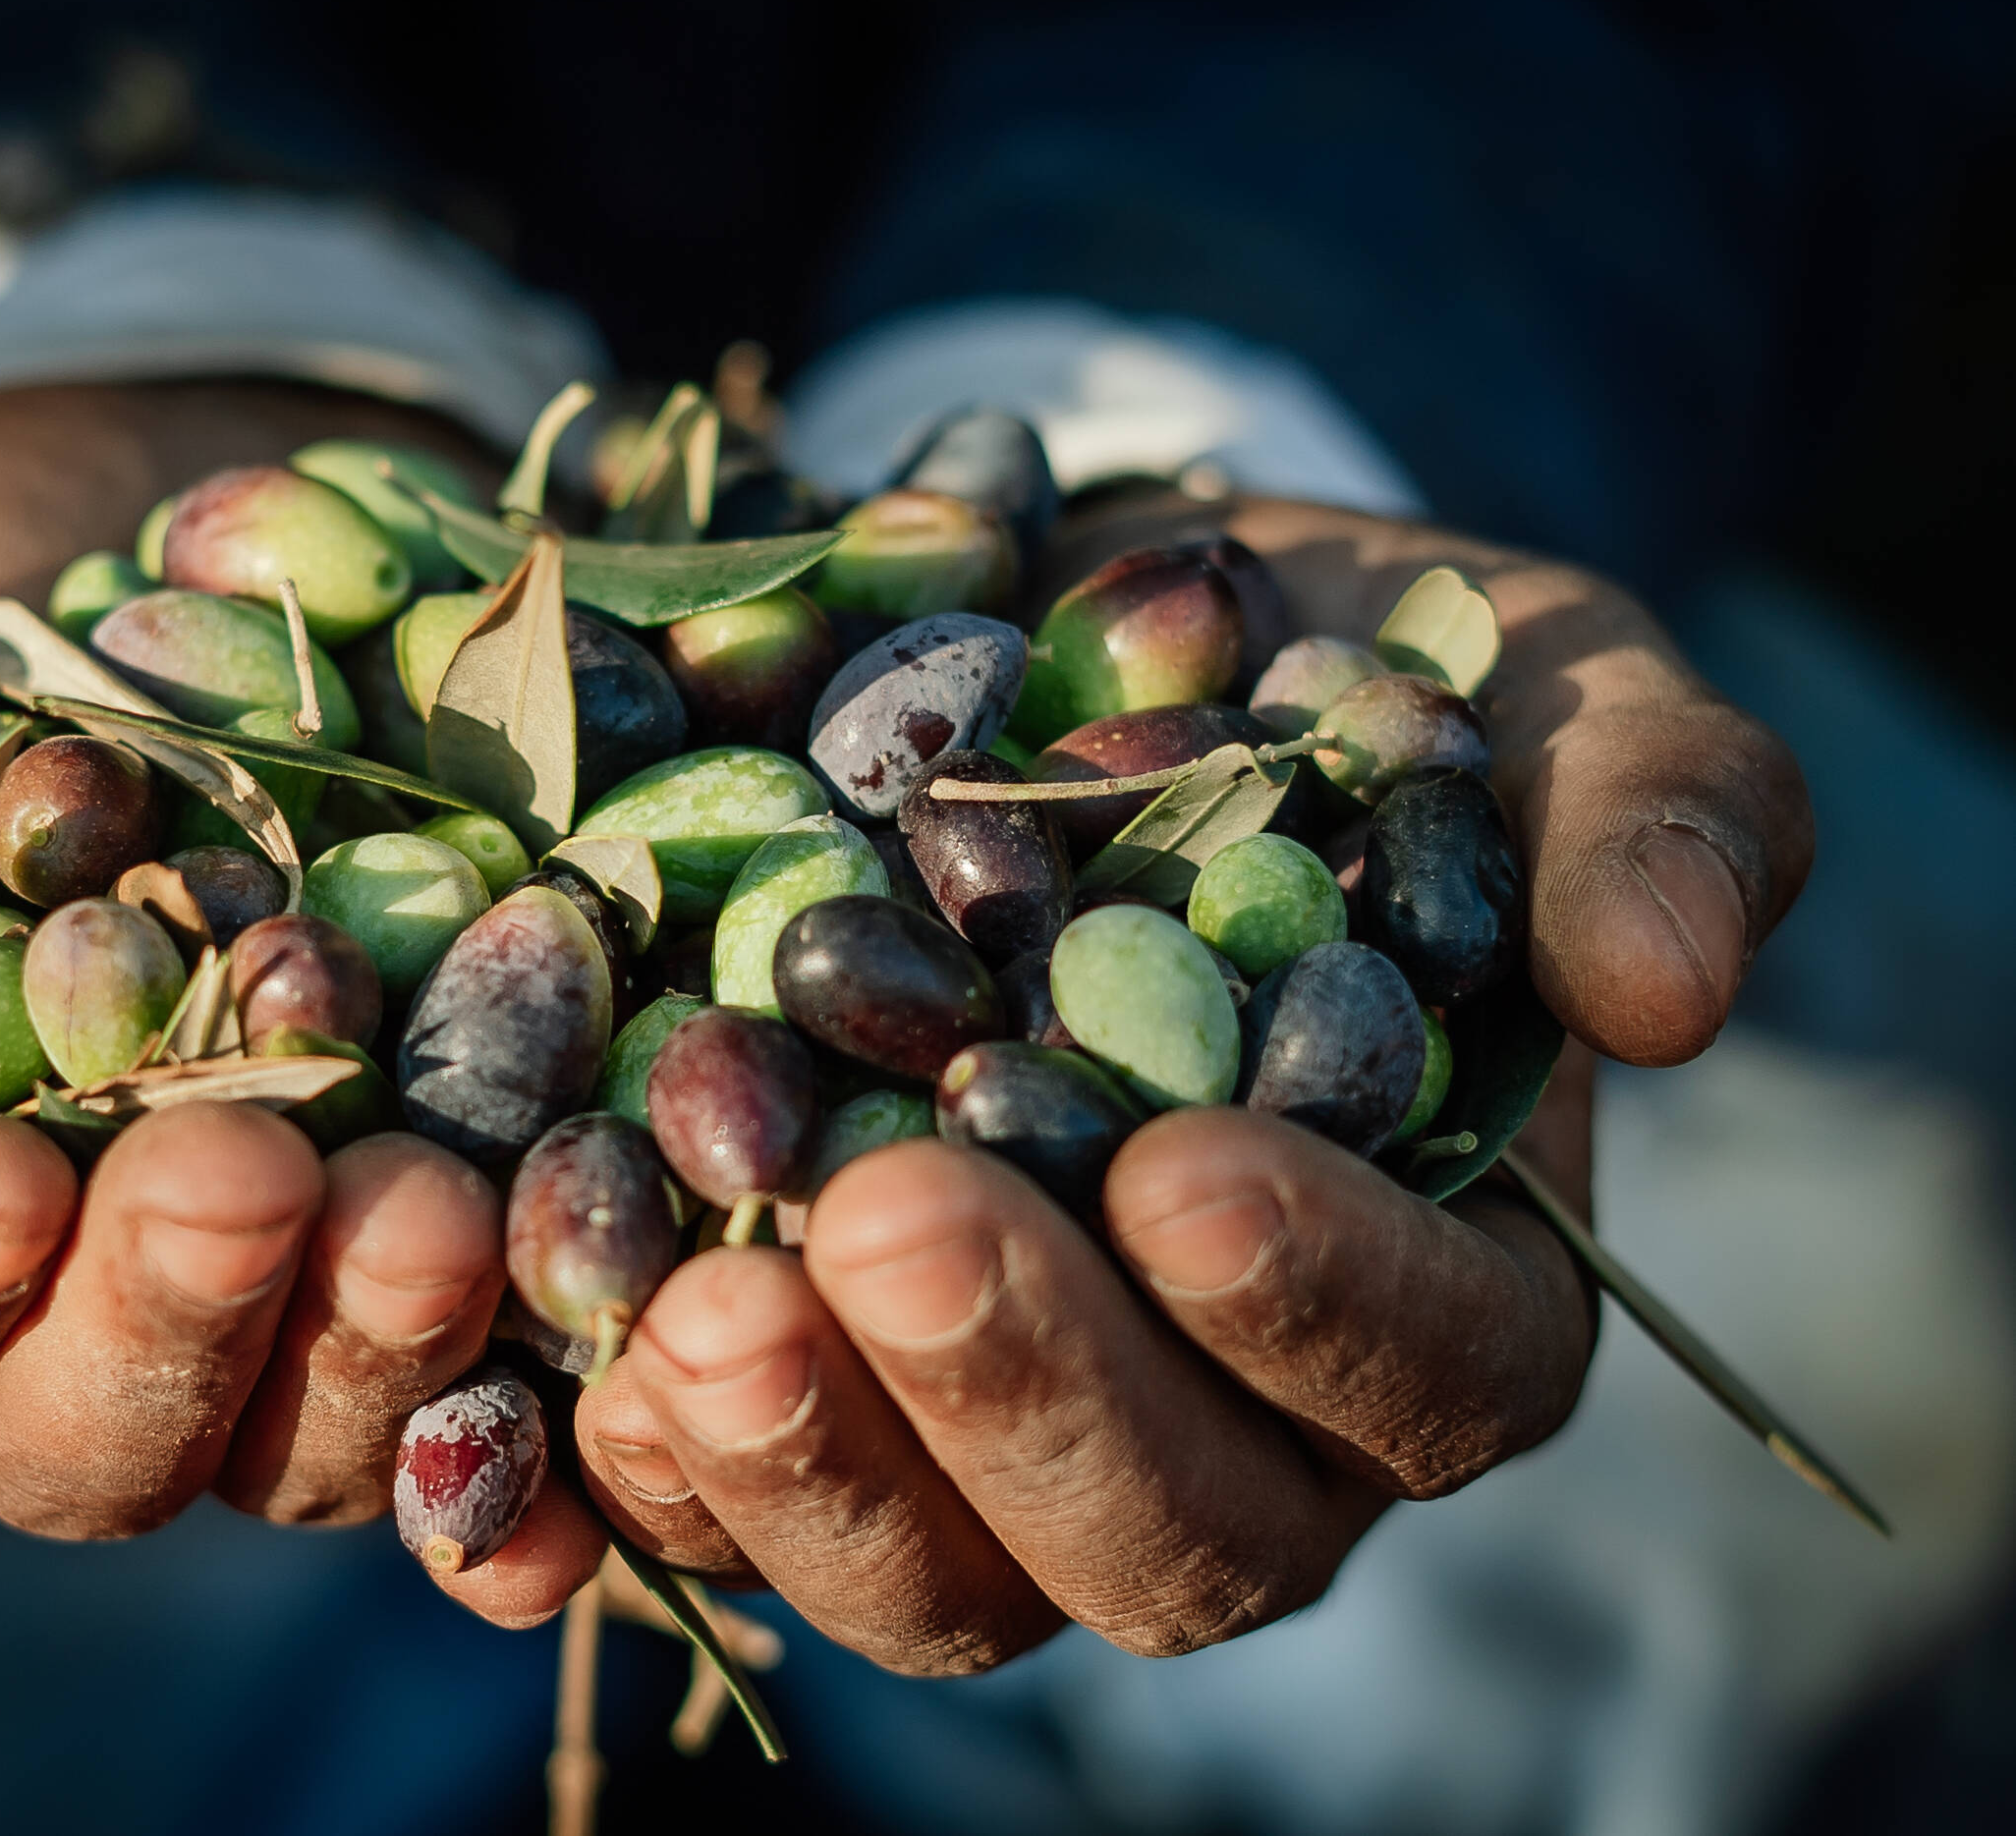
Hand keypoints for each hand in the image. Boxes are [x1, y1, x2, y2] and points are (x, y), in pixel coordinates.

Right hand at [0, 381, 530, 1536]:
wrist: (206, 486)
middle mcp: (77, 1281)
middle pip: (97, 1434)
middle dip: (169, 1324)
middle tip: (241, 1176)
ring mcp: (291, 1266)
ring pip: (318, 1426)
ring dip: (383, 1351)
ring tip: (443, 1201)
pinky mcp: (474, 1195)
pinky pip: (528, 1351)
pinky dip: (566, 1368)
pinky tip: (620, 1324)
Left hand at [439, 495, 1809, 1666]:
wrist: (1062, 660)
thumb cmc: (1334, 685)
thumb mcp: (1530, 688)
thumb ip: (1648, 811)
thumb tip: (1669, 990)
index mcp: (1440, 1291)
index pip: (1437, 1373)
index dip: (1326, 1306)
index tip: (1185, 1170)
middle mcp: (1227, 1420)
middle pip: (1167, 1535)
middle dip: (1028, 1392)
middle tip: (897, 1219)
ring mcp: (997, 1435)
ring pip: (935, 1570)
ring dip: (809, 1462)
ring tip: (695, 1305)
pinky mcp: (810, 1392)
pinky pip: (723, 1507)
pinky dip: (635, 1459)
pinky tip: (562, 1344)